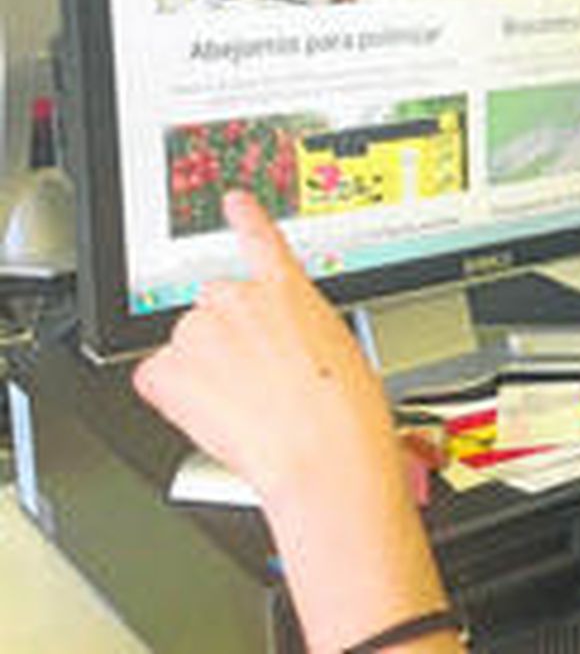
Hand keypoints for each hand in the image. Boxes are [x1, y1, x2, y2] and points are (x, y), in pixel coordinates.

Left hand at [133, 192, 451, 652]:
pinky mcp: (168, 368)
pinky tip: (211, 416)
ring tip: (244, 407)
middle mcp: (238, 299)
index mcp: (288, 292)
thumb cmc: (346, 412)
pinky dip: (175, 399)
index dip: (246, 219)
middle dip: (225, 340)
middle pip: (214, 307)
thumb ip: (300, 330)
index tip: (233, 201)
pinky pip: (158, 379)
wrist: (323, 452)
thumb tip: (281, 347)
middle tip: (254, 382)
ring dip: (204, 372)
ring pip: (187, 346)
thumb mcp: (341, 350)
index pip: (261, 241)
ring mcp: (199, 330)